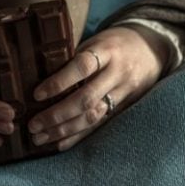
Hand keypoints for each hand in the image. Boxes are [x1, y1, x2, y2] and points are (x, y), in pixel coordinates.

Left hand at [26, 25, 169, 150]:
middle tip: (33, 125)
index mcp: (108, 51)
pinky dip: (79, 136)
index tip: (37, 94)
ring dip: (64, 130)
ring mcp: (123, 92)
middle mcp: (117, 73)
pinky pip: (100, 125)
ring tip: (40, 138)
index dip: (59, 82)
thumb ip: (73, 57)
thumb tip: (37, 74)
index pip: (82, 67)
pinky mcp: (124, 107)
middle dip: (57, 115)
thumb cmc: (114, 43)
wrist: (151, 49)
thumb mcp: (96, 41)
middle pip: (86, 98)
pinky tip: (60, 144)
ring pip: (93, 116)